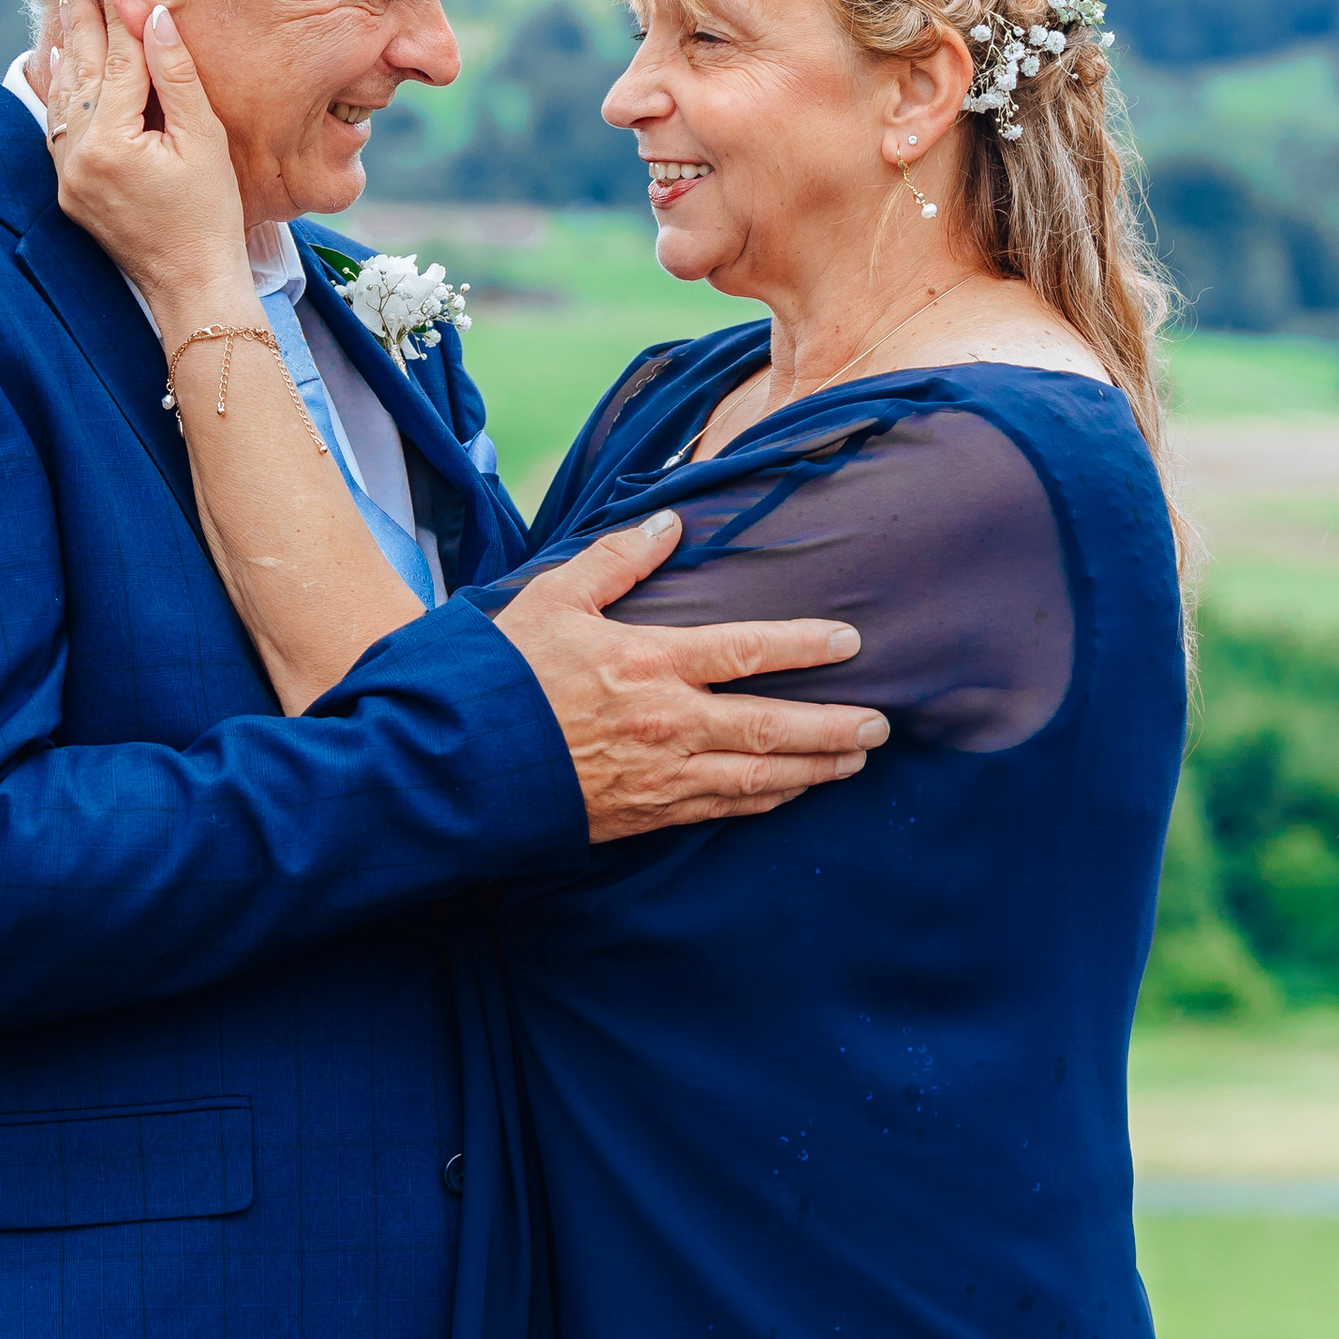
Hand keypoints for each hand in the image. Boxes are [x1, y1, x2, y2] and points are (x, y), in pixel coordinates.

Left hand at [46, 0, 251, 312]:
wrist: (191, 283)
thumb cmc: (210, 214)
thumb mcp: (203, 139)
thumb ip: (175, 75)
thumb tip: (154, 18)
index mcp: (111, 141)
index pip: (115, 60)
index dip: (117, 15)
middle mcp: (78, 157)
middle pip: (79, 72)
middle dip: (78, 23)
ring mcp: (68, 177)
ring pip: (60, 99)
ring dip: (62, 51)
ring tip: (60, 10)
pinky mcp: (69, 191)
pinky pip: (57, 129)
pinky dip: (59, 92)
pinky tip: (59, 66)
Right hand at [496, 515, 884, 838]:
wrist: (457, 763)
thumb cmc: (501, 676)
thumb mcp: (552, 599)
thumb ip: (616, 561)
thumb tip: (669, 524)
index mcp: (648, 662)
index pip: (748, 651)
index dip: (805, 646)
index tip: (850, 643)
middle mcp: (667, 723)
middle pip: (773, 726)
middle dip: (834, 726)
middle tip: (882, 723)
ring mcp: (660, 775)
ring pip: (759, 776)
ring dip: (814, 768)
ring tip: (856, 759)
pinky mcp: (644, 814)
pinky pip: (722, 808)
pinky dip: (765, 801)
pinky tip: (791, 792)